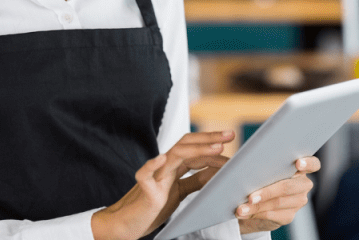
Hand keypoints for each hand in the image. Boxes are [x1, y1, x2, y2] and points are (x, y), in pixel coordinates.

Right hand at [92, 130, 234, 239]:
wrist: (129, 222)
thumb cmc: (153, 206)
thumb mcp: (180, 191)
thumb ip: (196, 181)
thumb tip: (217, 172)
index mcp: (173, 167)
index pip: (194, 148)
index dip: (212, 144)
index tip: (230, 140)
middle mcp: (164, 167)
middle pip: (186, 145)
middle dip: (208, 138)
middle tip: (229, 135)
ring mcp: (154, 176)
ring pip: (173, 155)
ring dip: (196, 150)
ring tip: (216, 148)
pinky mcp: (144, 190)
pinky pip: (144, 174)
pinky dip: (151, 165)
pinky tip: (161, 158)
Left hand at [236, 156, 320, 233]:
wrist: (257, 200)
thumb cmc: (260, 176)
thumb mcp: (262, 167)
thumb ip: (262, 163)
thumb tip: (246, 164)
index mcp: (300, 168)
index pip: (313, 164)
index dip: (308, 163)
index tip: (298, 164)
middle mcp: (303, 184)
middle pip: (288, 187)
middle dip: (267, 192)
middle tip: (250, 197)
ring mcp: (298, 201)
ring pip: (278, 202)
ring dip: (256, 206)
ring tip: (240, 208)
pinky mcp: (289, 215)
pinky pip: (273, 215)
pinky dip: (256, 214)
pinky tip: (244, 213)